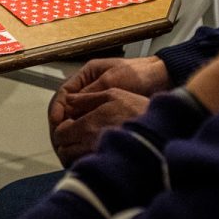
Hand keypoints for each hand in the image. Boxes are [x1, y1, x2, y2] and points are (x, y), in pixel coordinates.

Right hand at [47, 56, 168, 165]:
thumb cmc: (138, 74)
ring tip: (70, 144)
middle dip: (62, 123)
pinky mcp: (108, 112)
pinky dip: (86, 132)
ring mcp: (98, 101)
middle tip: (61, 138)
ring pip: (78, 117)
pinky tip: (85, 143)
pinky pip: (91, 123)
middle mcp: (89, 88)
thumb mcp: (111, 81)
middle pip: (68, 108)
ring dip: (73, 130)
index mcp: (86, 75)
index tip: (56, 122)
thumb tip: (68, 109)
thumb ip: (89, 93)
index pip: (64, 93)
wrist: (163, 78)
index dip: (57, 108)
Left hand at [51, 89, 151, 165]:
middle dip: (66, 144)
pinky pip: (91, 167)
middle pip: (64, 151)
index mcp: (88, 125)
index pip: (60, 134)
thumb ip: (86, 98)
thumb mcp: (112, 94)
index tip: (69, 127)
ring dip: (75, 155)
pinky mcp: (111, 166)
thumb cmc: (138, 109)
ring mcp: (101, 157)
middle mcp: (90, 143)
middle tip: (74, 138)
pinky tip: (98, 154)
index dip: (62, 130)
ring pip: (75, 162)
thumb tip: (68, 100)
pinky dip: (89, 162)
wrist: (164, 129)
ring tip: (85, 146)